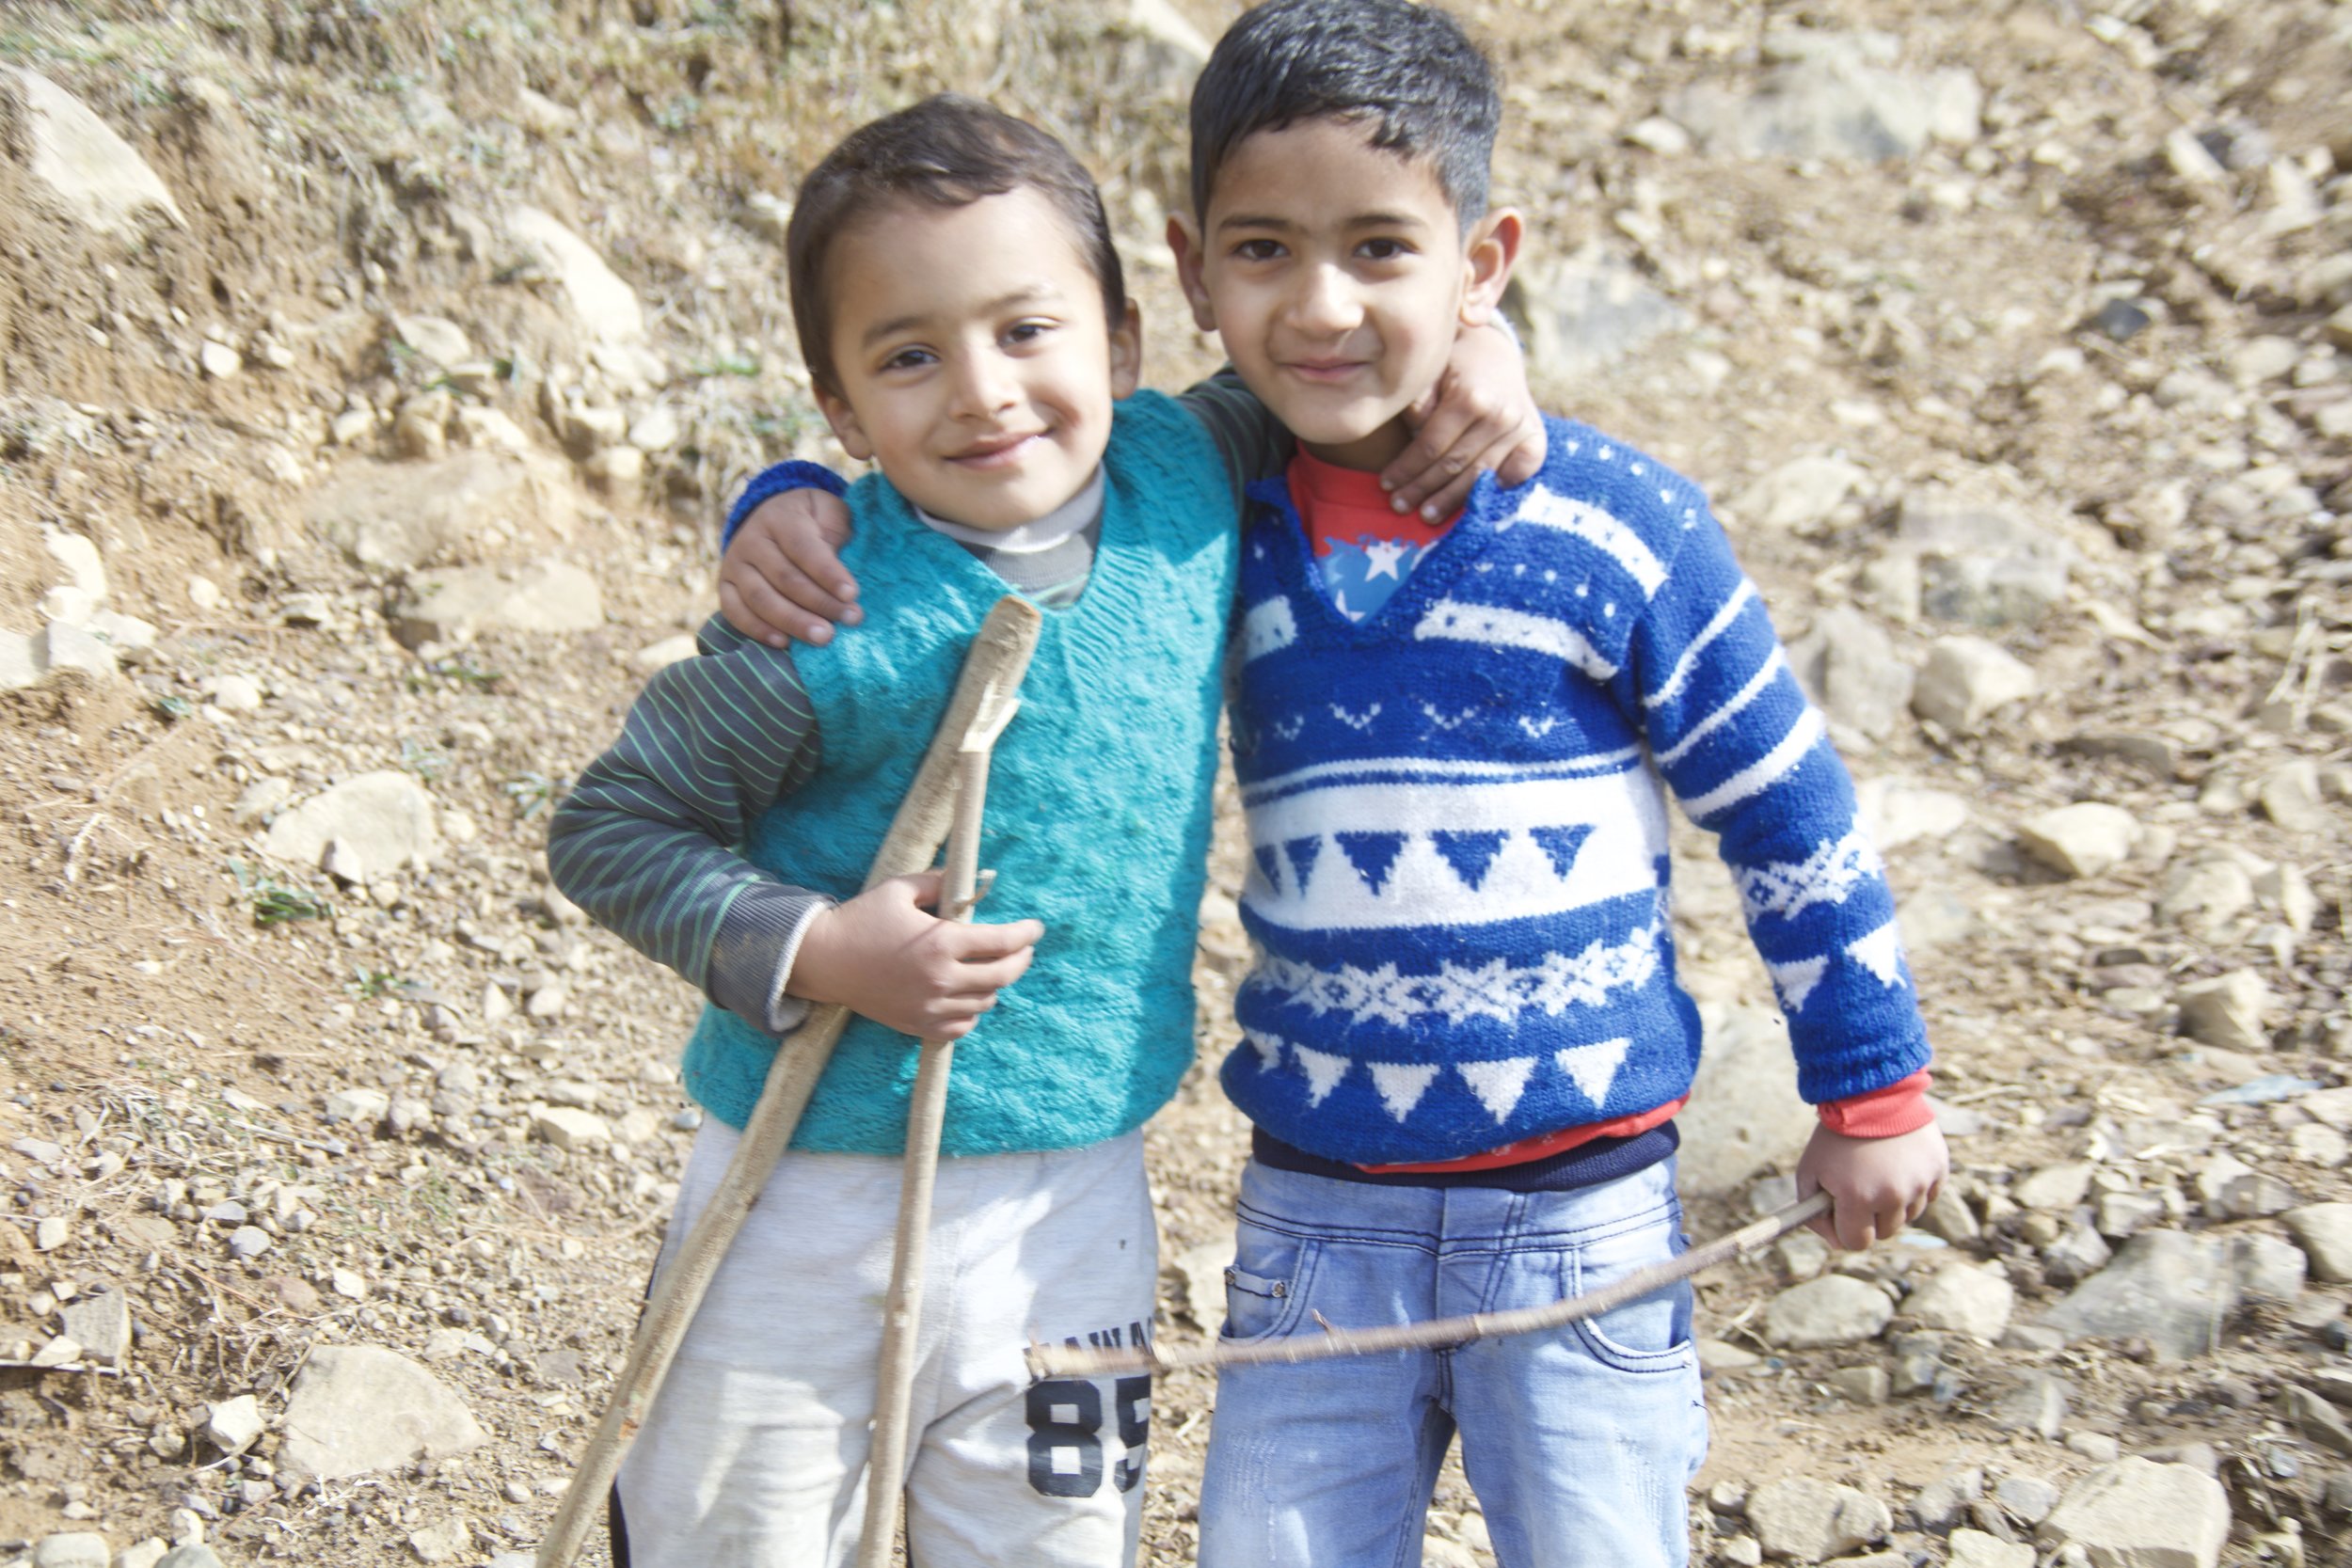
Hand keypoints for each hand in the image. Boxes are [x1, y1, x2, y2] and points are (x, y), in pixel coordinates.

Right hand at [718, 489, 862, 647]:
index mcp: (779, 518)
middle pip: (784, 578)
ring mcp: (734, 564)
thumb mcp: (828, 511)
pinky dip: (758, 630)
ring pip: (761, 599)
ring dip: (794, 622)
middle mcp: (751, 540)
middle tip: (849, 619)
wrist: (770, 516)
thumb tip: (838, 569)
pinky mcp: (725, 586)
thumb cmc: (810, 519)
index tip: (852, 594)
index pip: (803, 548)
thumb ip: (835, 531)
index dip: (828, 573)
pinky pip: (735, 612)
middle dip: (819, 602)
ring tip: (823, 637)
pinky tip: (784, 642)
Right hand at [787, 871, 1042, 1040]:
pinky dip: (972, 1012)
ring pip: (985, 1002)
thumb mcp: (901, 889)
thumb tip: (975, 879)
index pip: (1002, 942)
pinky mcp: (917, 1026)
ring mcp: (929, 1007)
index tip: (1036, 928)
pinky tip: (967, 995)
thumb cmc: (861, 919)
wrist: (823, 961)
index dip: (1026, 934)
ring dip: (994, 984)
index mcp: (940, 943)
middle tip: (1023, 949)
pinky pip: (962, 1026)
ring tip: (990, 968)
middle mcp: (940, 979)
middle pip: (1003, 976)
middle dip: (1021, 960)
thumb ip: (941, 881)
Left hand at [1378, 319, 1545, 521]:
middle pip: (1454, 465)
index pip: (1431, 445)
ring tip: (1426, 515)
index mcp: (1471, 397)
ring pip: (1481, 475)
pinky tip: (1476, 504)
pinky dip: (1500, 489)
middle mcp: (1500, 415)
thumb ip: (1417, 406)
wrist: (1491, 352)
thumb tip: (1412, 444)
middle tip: (1399, 506)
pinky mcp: (1536, 437)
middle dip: (1422, 489)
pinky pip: (1521, 471)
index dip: (1406, 469)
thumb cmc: (1450, 367)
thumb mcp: (1427, 375)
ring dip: (1451, 500)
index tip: (1386, 485)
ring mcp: (1522, 428)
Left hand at [1793, 1120, 1948, 1250]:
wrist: (1871, 1093)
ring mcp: (1920, 1183)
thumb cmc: (1835, 1135)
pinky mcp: (1939, 1169)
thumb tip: (1835, 1241)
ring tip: (1879, 1169)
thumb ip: (1814, 1212)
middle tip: (1860, 1188)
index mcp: (1858, 1199)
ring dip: (1893, 1202)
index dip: (1844, 1231)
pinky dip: (1915, 1186)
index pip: (1856, 1242)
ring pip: (1908, 1215)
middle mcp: (1893, 1196)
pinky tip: (1899, 1162)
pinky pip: (1928, 1194)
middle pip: (1883, 1231)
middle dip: (1869, 1217)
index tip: (1840, 1215)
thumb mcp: (1810, 1171)